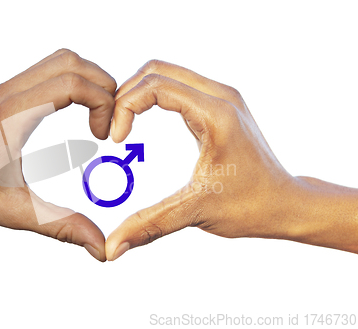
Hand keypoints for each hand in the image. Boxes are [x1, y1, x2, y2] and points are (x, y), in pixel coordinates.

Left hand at [0, 49, 116, 260]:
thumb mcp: (20, 214)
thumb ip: (63, 227)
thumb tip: (102, 248)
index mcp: (13, 117)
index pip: (71, 83)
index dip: (101, 103)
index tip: (104, 135)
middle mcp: (11, 92)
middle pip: (71, 62)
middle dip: (102, 86)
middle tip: (108, 124)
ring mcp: (11, 87)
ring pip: (64, 59)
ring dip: (91, 80)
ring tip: (99, 116)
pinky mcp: (14, 90)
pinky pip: (54, 68)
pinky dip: (78, 81)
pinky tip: (82, 110)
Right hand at [105, 60, 357, 259]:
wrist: (286, 203)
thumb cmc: (251, 206)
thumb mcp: (195, 211)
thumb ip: (150, 224)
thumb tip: (112, 247)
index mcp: (215, 114)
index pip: (156, 86)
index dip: (125, 106)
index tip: (116, 137)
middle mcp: (220, 96)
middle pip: (157, 70)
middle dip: (126, 93)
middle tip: (112, 126)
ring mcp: (222, 97)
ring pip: (167, 73)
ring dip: (139, 92)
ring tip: (123, 122)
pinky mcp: (220, 105)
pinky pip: (178, 85)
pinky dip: (154, 96)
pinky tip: (143, 119)